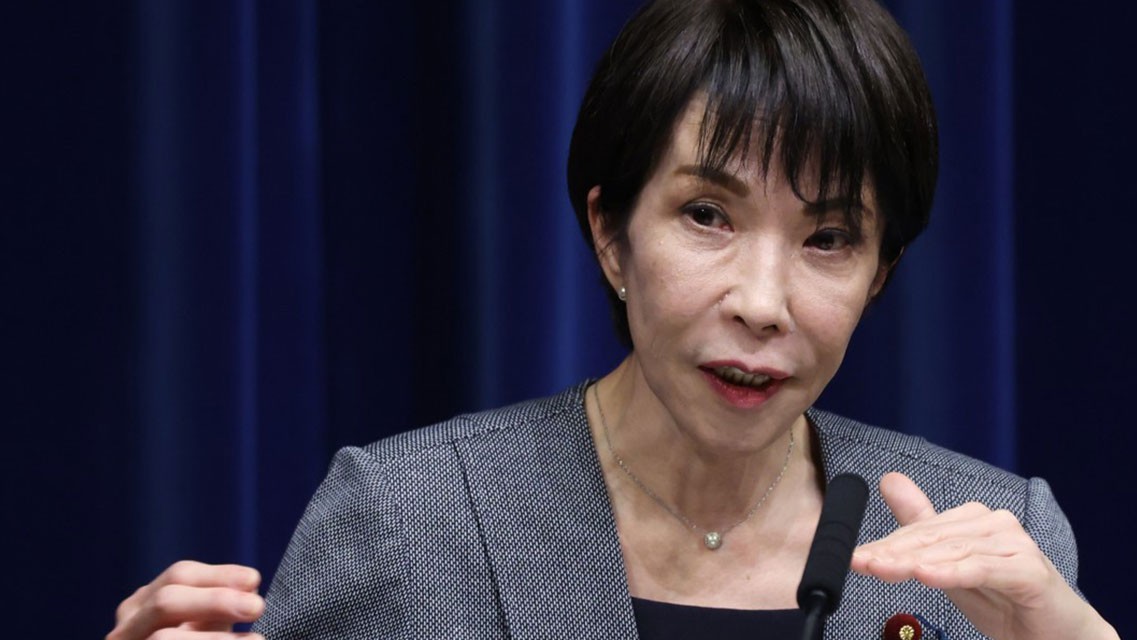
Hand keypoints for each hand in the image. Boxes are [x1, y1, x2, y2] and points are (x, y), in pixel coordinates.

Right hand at [106, 560, 264, 639]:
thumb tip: (251, 591)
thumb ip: (217, 609)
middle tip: (258, 608)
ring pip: (163, 639)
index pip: (179, 576)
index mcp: (142, 606)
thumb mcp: (202, 628)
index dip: (219, 576)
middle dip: (215, 600)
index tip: (256, 580)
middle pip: (166, 601)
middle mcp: (124, 629)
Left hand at [850, 472, 1117, 639]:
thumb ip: (921, 526)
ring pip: (952, 551)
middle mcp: (994, 523)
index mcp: (973, 519)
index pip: (919, 530)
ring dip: (913, 562)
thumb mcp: (951, 567)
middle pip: (932, 538)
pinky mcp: (1028, 570)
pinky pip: (982, 569)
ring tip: (882, 570)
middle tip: (860, 563)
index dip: (885, 545)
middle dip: (891, 552)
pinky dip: (952, 572)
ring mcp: (1013, 544)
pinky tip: (926, 575)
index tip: (853, 558)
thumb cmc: (1004, 600)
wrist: (1057, 634)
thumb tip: (889, 480)